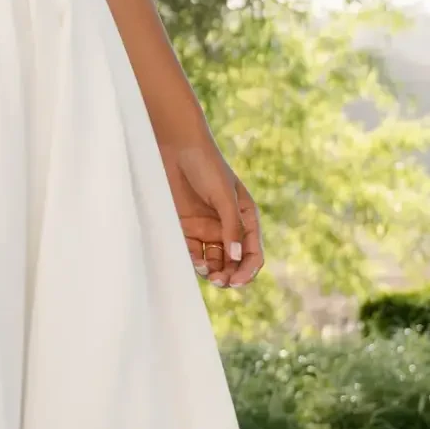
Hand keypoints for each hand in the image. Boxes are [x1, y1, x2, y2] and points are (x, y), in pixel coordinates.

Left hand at [160, 133, 262, 290]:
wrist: (176, 147)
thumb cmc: (207, 166)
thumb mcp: (224, 196)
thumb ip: (231, 227)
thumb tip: (237, 258)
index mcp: (246, 218)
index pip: (253, 252)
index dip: (247, 270)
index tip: (236, 281)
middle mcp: (228, 227)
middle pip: (233, 261)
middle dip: (229, 274)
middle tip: (220, 281)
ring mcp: (207, 228)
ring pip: (214, 261)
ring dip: (213, 270)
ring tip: (206, 271)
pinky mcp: (186, 227)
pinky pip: (193, 251)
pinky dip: (195, 260)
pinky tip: (194, 260)